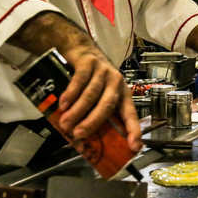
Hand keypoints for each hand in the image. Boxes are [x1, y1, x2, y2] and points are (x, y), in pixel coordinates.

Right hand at [7, 12, 140, 151]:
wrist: (81, 50)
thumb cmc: (90, 80)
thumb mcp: (97, 96)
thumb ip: (92, 115)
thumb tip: (82, 143)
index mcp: (123, 95)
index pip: (131, 115)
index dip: (134, 131)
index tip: (134, 147)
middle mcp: (116, 83)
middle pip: (108, 105)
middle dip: (93, 122)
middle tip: (79, 135)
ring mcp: (104, 72)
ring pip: (92, 94)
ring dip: (78, 111)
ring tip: (66, 123)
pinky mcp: (90, 63)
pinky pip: (80, 80)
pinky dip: (71, 94)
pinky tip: (63, 104)